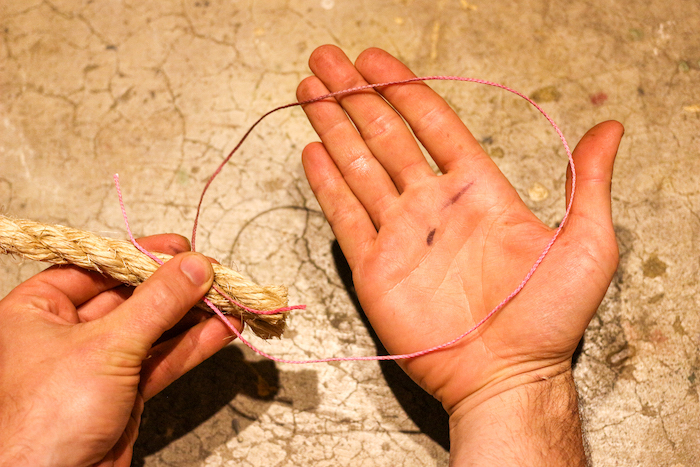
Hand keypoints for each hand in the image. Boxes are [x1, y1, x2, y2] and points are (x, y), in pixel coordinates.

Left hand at [0, 235, 240, 466]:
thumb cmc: (46, 420)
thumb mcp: (107, 346)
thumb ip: (157, 303)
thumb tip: (193, 266)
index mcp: (39, 310)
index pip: (97, 267)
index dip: (140, 255)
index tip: (181, 248)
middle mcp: (68, 332)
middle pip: (132, 296)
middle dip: (177, 288)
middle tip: (214, 275)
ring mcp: (99, 362)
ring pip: (154, 328)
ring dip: (194, 316)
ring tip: (229, 300)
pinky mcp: (125, 390)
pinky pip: (163, 358)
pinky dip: (194, 345)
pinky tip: (221, 330)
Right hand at [298, 45, 621, 463]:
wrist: (506, 377)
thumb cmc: (548, 319)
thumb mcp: (585, 245)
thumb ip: (589, 183)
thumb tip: (611, 129)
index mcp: (478, 191)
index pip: (432, 124)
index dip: (403, 88)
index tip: (374, 60)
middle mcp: (433, 205)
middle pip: (385, 136)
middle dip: (354, 94)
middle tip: (326, 59)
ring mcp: (400, 235)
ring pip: (358, 167)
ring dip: (332, 126)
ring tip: (310, 90)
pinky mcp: (374, 268)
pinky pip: (345, 216)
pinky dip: (327, 183)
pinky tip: (313, 152)